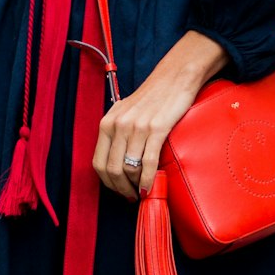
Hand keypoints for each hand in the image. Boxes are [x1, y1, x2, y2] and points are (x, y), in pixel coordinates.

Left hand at [93, 31, 227, 201]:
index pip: (98, 162)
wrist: (175, 77)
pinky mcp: (156, 129)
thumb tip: (118, 163)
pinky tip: (150, 187)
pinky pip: (147, 163)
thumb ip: (118, 133)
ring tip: (141, 192)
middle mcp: (118, 125)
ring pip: (128, 169)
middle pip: (112, 170)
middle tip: (131, 196)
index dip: (108, 183)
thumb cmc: (153, 97)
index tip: (118, 190)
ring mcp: (136, 127)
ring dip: (134, 187)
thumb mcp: (126, 112)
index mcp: (107, 122)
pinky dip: (147, 180)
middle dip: (120, 189)